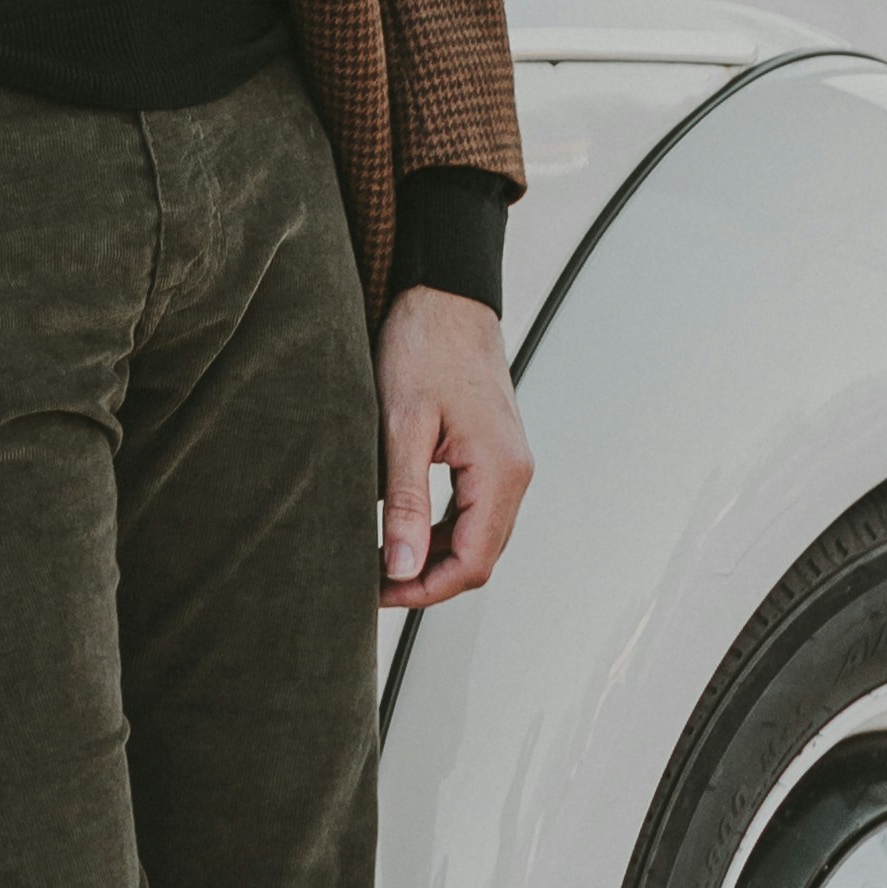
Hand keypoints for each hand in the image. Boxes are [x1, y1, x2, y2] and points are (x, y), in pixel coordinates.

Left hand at [376, 285, 531, 603]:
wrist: (445, 293)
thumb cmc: (424, 345)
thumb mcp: (403, 424)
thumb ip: (404, 499)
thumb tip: (400, 566)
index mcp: (501, 471)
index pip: (472, 562)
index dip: (424, 589)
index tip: (377, 594)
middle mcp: (515, 473)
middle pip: (479, 556)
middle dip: (427, 580)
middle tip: (371, 584)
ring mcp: (508, 463)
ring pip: (477, 537)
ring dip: (433, 558)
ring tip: (381, 562)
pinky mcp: (493, 452)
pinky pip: (474, 510)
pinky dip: (441, 530)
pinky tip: (403, 530)